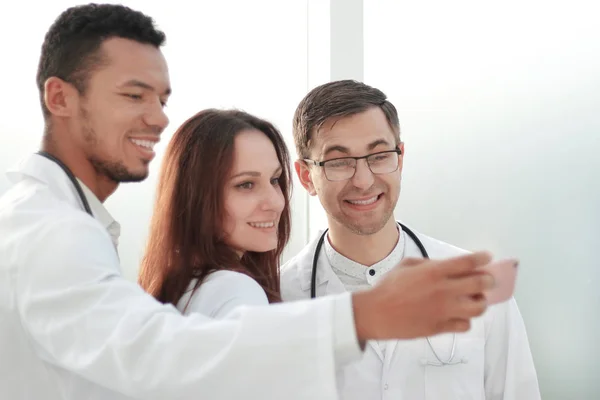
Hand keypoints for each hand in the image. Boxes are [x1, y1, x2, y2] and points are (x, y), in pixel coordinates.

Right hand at [352, 251, 493, 339]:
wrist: (377, 313)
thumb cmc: (388, 288)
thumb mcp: (407, 265)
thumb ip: (430, 264)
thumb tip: (446, 266)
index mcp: (434, 272)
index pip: (468, 262)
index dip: (482, 258)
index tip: (486, 258)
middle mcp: (443, 290)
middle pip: (480, 284)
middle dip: (488, 280)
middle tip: (486, 280)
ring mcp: (444, 310)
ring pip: (478, 307)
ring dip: (480, 301)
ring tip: (474, 300)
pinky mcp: (441, 327)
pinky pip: (465, 325)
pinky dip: (465, 319)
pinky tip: (459, 315)